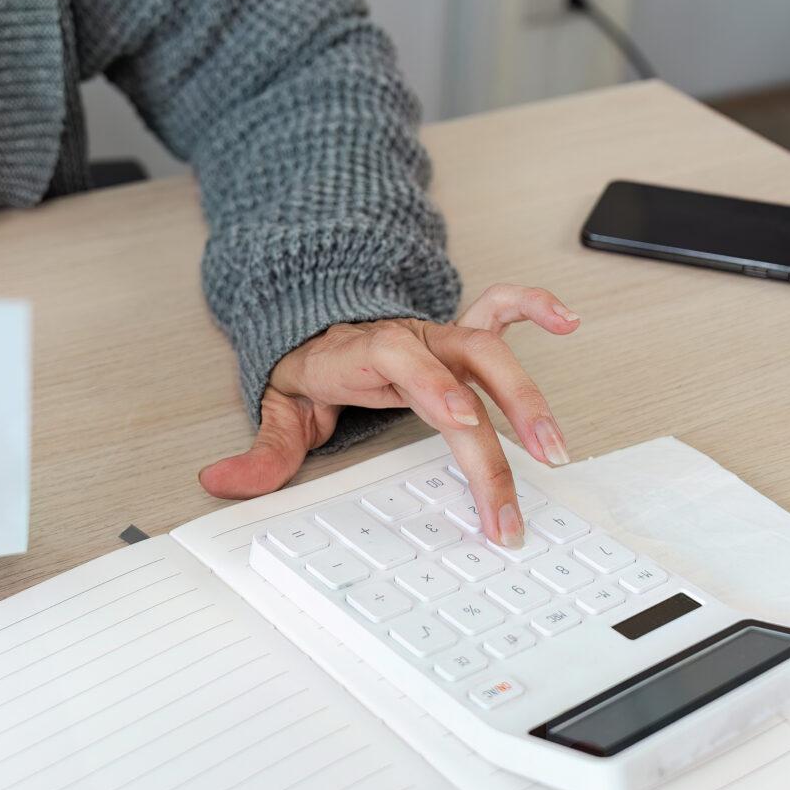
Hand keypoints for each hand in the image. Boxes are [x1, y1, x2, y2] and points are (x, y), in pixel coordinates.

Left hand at [198, 284, 579, 545]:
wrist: (318, 323)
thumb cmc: (311, 368)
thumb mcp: (279, 410)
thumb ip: (261, 452)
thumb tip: (220, 482)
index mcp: (366, 354)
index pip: (403, 362)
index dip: (434, 387)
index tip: (462, 420)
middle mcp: (413, 341)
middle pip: (465, 368)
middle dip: (501, 419)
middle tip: (523, 477)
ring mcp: (440, 337)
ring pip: (494, 350)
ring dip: (530, 395)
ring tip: (555, 448)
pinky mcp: (459, 338)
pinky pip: (502, 309)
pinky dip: (536, 307)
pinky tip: (568, 321)